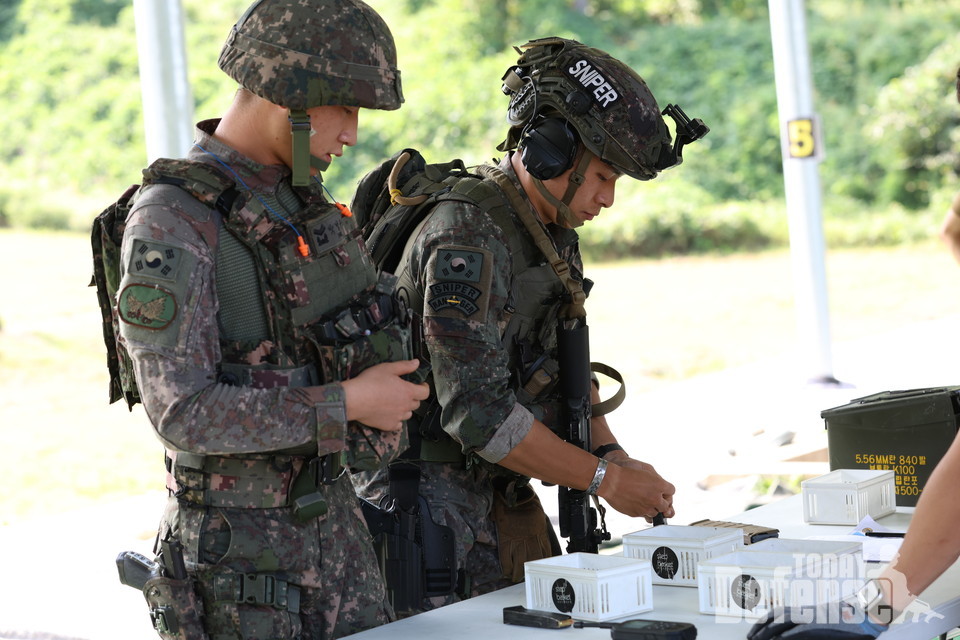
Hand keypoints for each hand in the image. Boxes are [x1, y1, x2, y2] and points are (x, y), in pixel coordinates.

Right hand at [341, 359, 429, 431]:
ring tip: (396, 403)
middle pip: (416, 404)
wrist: (354, 399)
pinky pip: (398, 424)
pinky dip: (396, 420)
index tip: (421, 385)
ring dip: (405, 409)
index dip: (424, 388)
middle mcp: (405, 406)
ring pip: (408, 414)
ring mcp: (397, 417)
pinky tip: (390, 414)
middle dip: (413, 397)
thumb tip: (417, 363)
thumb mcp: (387, 368)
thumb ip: (404, 366)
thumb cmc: (370, 381)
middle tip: (404, 392)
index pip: (425, 392)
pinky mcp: (388, 425)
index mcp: (407, 391)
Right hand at [597, 462, 674, 519]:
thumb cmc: (625, 471)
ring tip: (643, 500)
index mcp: (659, 485)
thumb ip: (657, 478)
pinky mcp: (636, 514)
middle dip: (661, 502)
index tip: (662, 490)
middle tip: (654, 497)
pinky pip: (643, 515)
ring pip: (655, 513)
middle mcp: (654, 498)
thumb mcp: (646, 468)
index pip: (672, 491)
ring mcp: (645, 507)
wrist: (610, 480)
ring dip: (652, 508)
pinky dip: (641, 510)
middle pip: (666, 506)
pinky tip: (635, 502)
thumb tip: (661, 486)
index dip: (666, 490)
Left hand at [747, 601, 888, 639]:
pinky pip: (796, 631)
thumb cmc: (848, 619)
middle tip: (749, 638)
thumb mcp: (825, 621)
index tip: (754, 630)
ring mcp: (810, 617)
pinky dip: (784, 636)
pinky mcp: (817, 625)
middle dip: (759, 627)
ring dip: (766, 632)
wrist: (865, 613)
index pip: (778, 612)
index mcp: (805, 610)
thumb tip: (799, 631)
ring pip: (780, 623)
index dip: (763, 620)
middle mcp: (804, 611)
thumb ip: (810, 625)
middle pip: (774, 617)